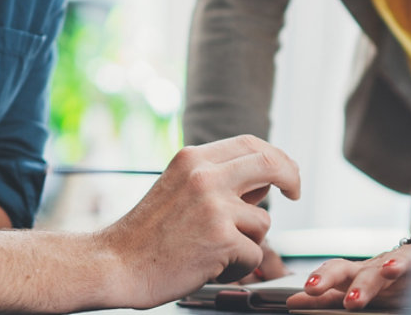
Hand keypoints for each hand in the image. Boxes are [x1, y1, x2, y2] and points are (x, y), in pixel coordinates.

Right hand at [97, 135, 299, 307]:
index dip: (276, 156)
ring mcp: (215, 207)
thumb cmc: (146, 234)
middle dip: (291, 178)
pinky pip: (254, 254)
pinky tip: (212, 267)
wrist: (115, 263)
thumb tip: (263, 182)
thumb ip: (217, 179)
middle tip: (295, 192)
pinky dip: (239, 267)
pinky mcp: (221, 240)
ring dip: (248, 241)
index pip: (250, 144)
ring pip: (262, 221)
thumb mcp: (178, 187)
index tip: (285, 172)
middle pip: (270, 164)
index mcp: (194, 159)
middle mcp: (205, 176)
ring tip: (215, 252)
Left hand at [286, 241, 410, 310]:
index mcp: (353, 276)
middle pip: (344, 269)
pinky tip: (391, 269)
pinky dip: (398, 264)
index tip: (292, 301)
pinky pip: (407, 260)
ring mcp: (390, 263)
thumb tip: (291, 302)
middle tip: (311, 289)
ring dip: (362, 285)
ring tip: (352, 301)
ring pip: (374, 272)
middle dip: (326, 277)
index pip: (328, 278)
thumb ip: (329, 299)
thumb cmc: (388, 278)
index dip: (312, 287)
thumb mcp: (358, 290)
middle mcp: (368, 268)